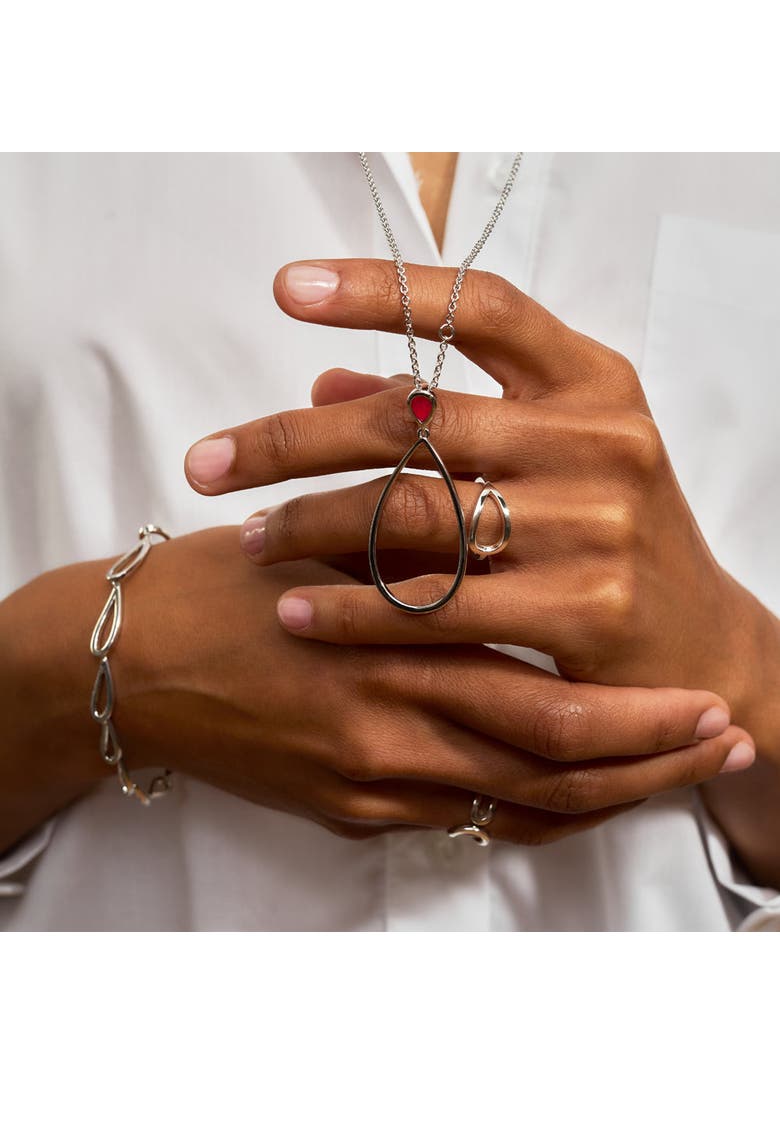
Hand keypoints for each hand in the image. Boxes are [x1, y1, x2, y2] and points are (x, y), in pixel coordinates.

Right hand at [102, 528, 750, 841]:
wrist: (129, 666)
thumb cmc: (221, 588)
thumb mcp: (319, 538)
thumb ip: (409, 527)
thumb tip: (491, 497)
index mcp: (390, 644)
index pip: (546, 698)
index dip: (637, 715)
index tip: (707, 701)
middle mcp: (388, 726)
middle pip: (553, 767)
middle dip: (648, 762)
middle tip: (717, 744)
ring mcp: (368, 778)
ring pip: (519, 808)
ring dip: (606, 795)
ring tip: (674, 777)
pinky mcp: (348, 806)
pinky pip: (467, 823)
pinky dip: (532, 812)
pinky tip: (579, 796)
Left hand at [183, 259, 771, 764]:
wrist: (699, 649)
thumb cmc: (609, 538)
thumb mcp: (556, 456)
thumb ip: (452, 412)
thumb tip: (325, 380)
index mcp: (591, 383)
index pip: (483, 307)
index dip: (382, 289)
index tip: (287, 289)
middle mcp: (596, 440)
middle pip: (415, 419)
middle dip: (292, 439)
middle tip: (204, 461)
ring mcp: (594, 524)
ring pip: (414, 511)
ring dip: (310, 524)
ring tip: (245, 537)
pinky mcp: (583, 609)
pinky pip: (439, 604)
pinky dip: (358, 607)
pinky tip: (297, 611)